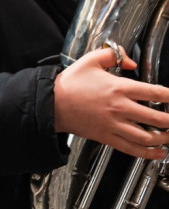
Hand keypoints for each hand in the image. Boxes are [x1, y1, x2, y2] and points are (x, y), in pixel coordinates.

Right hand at [54, 46, 168, 158]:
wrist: (51, 103)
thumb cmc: (69, 84)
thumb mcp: (90, 60)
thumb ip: (112, 55)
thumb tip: (131, 61)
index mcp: (118, 88)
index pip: (155, 92)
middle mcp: (119, 108)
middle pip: (157, 118)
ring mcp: (114, 124)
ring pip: (148, 137)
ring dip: (165, 138)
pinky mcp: (106, 137)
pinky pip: (132, 149)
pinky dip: (148, 153)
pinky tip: (158, 152)